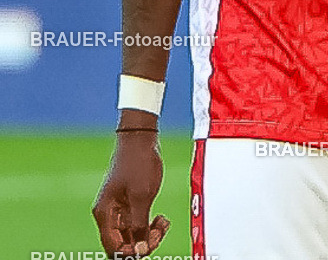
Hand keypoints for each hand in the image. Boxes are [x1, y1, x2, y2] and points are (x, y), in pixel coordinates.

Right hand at [92, 131, 169, 257]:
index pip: (113, 248)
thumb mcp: (141, 196)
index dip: (131, 251)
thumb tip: (139, 250)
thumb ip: (138, 225)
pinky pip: (138, 224)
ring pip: (132, 235)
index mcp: (105, 214)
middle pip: (123, 244)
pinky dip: (150, 225)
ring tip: (163, 223)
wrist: (140, 138)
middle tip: (159, 231)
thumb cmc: (137, 162)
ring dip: (149, 234)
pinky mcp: (130, 204)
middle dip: (143, 243)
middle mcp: (109, 215)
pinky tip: (162, 220)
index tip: (149, 243)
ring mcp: (119, 210)